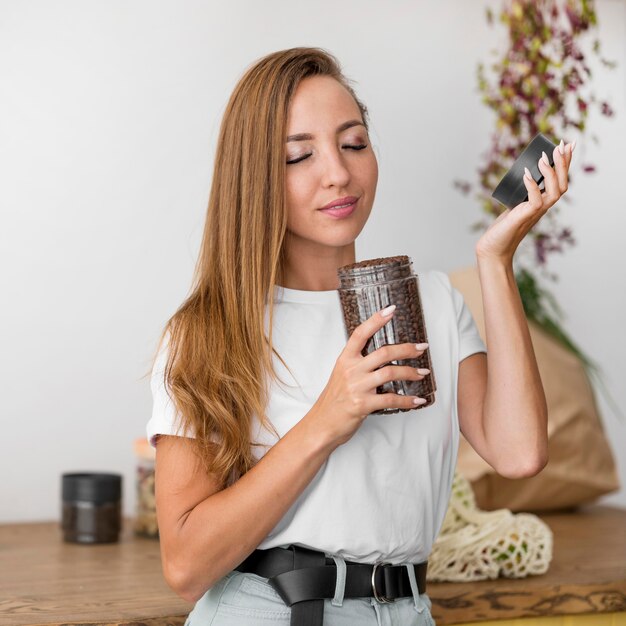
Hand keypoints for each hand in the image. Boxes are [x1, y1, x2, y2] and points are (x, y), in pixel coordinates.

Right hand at [307, 305, 430, 447]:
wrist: (321, 424)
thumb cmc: (334, 400)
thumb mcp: (341, 375)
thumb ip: (358, 364)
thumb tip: (382, 357)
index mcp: (345, 360)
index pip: (360, 334)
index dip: (376, 320)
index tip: (391, 310)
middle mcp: (351, 370)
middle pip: (384, 352)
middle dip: (407, 349)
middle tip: (422, 347)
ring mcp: (357, 387)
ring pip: (390, 373)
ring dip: (411, 372)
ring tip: (423, 373)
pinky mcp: (363, 404)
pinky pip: (391, 399)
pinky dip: (407, 400)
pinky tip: (417, 400)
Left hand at [475, 139, 573, 264]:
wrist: (494, 248)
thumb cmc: (503, 228)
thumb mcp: (513, 204)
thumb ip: (520, 193)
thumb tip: (521, 173)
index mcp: (543, 201)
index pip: (560, 180)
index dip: (565, 163)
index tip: (567, 144)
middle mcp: (543, 207)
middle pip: (562, 184)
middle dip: (563, 163)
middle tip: (561, 145)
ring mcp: (535, 212)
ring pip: (554, 192)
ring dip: (551, 173)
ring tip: (544, 157)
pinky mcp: (524, 217)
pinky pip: (535, 200)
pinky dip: (532, 186)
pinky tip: (527, 174)